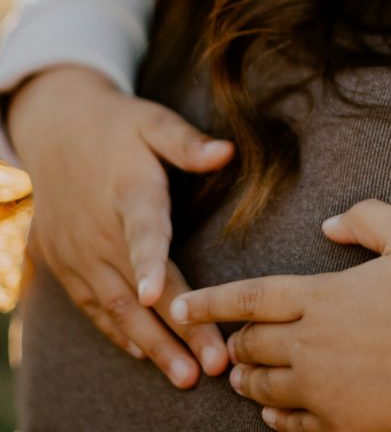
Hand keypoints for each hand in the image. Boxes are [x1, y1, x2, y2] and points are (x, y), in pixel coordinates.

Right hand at [8, 66, 234, 385]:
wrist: (57, 130)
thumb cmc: (120, 126)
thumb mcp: (154, 121)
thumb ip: (188, 141)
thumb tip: (227, 151)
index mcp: (128, 192)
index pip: (142, 231)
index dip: (149, 263)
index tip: (155, 296)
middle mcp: (99, 231)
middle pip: (138, 287)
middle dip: (176, 328)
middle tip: (210, 364)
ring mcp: (78, 253)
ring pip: (116, 309)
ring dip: (151, 345)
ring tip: (185, 375)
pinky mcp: (65, 265)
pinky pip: (93, 307)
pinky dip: (118, 334)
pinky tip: (145, 354)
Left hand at [171, 199, 390, 431]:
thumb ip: (366, 219)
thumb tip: (330, 222)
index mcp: (322, 294)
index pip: (250, 298)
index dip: (210, 301)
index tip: (178, 304)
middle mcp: (312, 342)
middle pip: (251, 346)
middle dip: (233, 343)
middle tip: (228, 344)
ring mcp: (324, 388)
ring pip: (265, 388)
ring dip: (249, 381)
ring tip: (244, 378)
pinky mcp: (342, 423)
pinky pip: (292, 426)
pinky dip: (276, 419)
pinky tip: (274, 417)